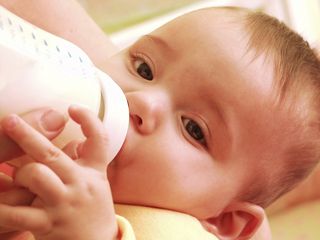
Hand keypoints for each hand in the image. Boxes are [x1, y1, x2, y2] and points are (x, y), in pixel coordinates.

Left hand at [0, 106, 117, 239]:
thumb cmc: (93, 209)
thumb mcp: (96, 183)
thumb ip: (83, 160)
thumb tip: (72, 139)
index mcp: (94, 172)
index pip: (99, 140)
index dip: (89, 121)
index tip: (72, 108)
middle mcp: (80, 184)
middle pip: (52, 154)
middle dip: (28, 136)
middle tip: (10, 121)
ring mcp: (64, 203)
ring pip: (35, 174)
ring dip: (20, 173)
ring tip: (16, 176)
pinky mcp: (49, 224)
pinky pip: (17, 214)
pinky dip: (2, 208)